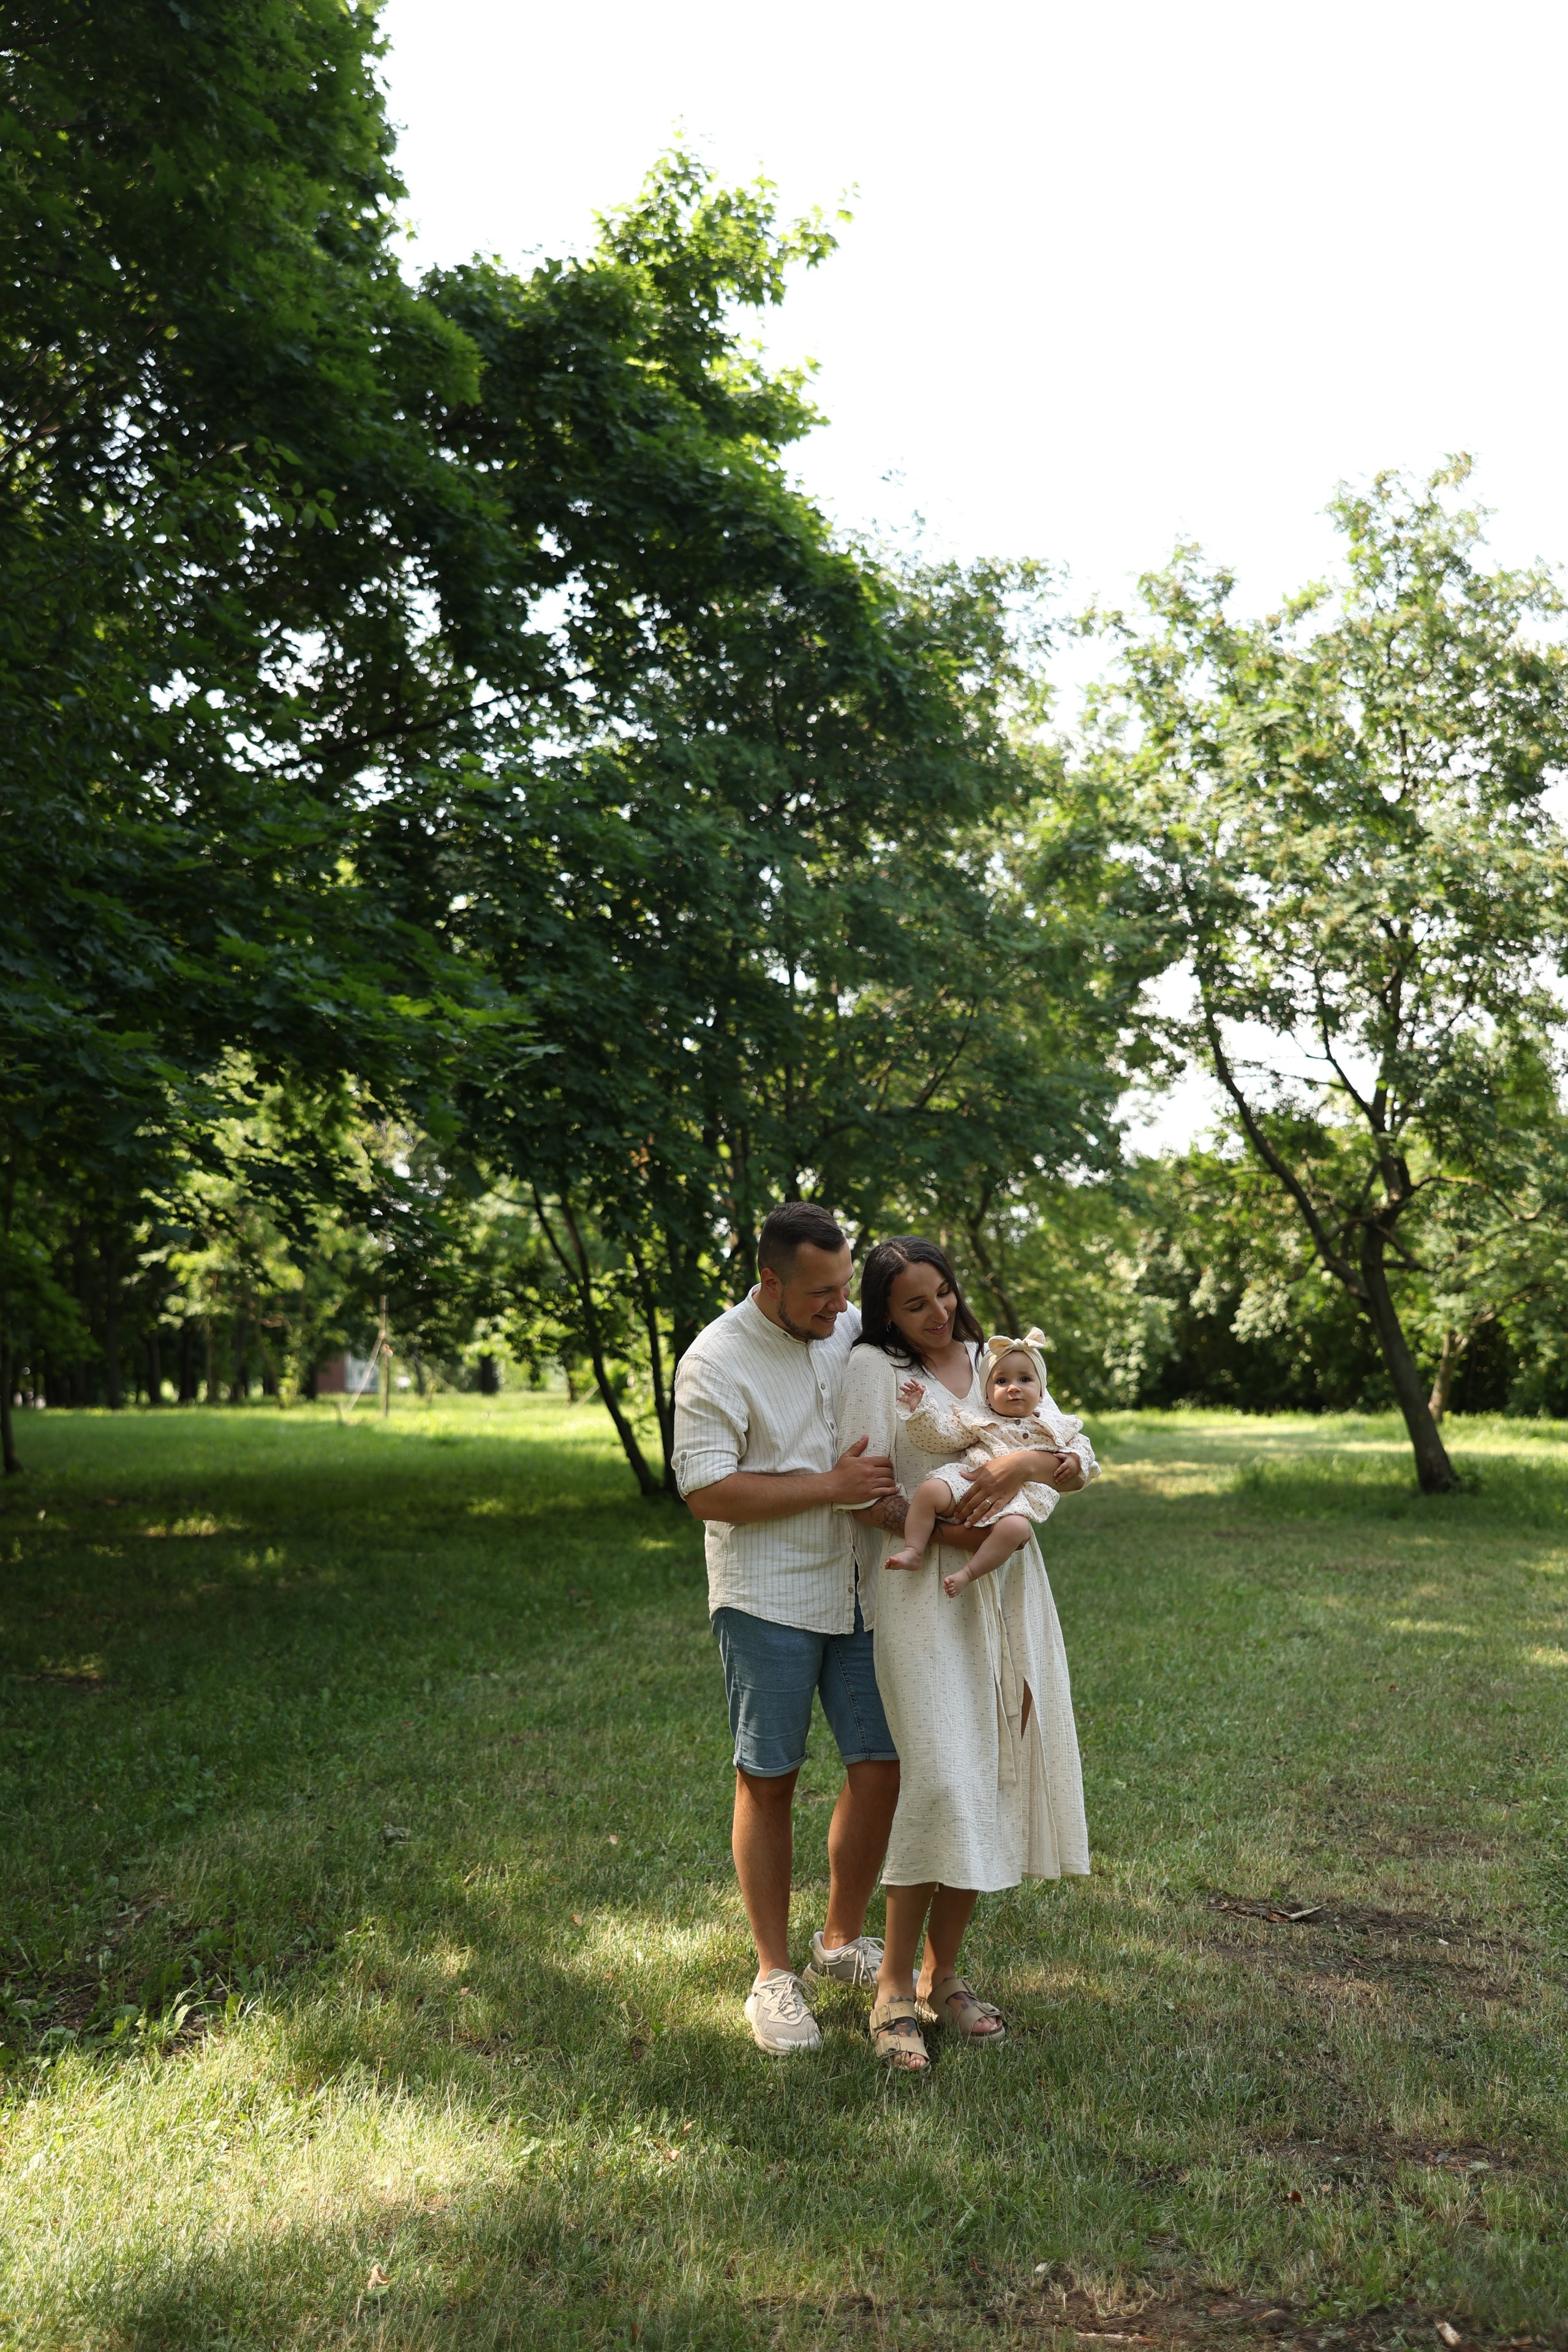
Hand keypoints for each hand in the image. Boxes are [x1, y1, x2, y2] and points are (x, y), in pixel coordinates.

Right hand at [827, 1435, 897, 1507]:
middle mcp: (870, 1472)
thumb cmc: (839, 1471)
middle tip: (889, 1474)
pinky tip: (894, 1490)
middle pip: (888, 1471)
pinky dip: (892, 1490)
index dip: (889, 1463)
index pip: (885, 1461)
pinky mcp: (869, 1494)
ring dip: (891, 1481)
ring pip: (888, 1481)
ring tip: (891, 1482)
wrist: (832, 1486)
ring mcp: (870, 1484)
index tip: (889, 1466)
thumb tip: (866, 1437)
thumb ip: (858, 1446)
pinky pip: (885, 1491)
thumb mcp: (847, 1456)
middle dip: (891, 1472)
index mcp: (866, 1462)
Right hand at [896, 1377, 924, 1408]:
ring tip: (901, 1387)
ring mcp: (913, 1397)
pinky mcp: (910, 1401)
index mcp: (920, 1391)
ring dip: (904, 1389)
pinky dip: (901, 1399)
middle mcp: (916, 1393)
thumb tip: (919, 1385)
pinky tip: (898, 1397)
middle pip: (911, 1387)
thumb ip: (922, 1389)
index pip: (917, 1385)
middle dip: (908, 1385)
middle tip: (905, 1383)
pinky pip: (905, 1399)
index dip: (914, 1382)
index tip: (911, 1379)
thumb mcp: (925, 1395)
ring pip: (907, 1392)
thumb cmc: (925, 1402)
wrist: (923, 1409)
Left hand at [947, 1447, 1074, 1522]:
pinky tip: (984, 1521)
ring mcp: (996, 1494)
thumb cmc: (1001, 1464)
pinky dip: (990, 1514)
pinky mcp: (1005, 1497)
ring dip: (974, 1517)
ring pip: (982, 1507)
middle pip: (972, 1503)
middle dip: (964, 1514)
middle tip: (957, 1522)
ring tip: (967, 1525)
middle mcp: (986, 1488)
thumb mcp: (985, 1466)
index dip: (960, 1505)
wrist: (1018, 1466)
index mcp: (980, 1481)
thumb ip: (973, 1473)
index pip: (967, 1496)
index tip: (955, 1513)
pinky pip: (996, 1508)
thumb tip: (961, 1474)